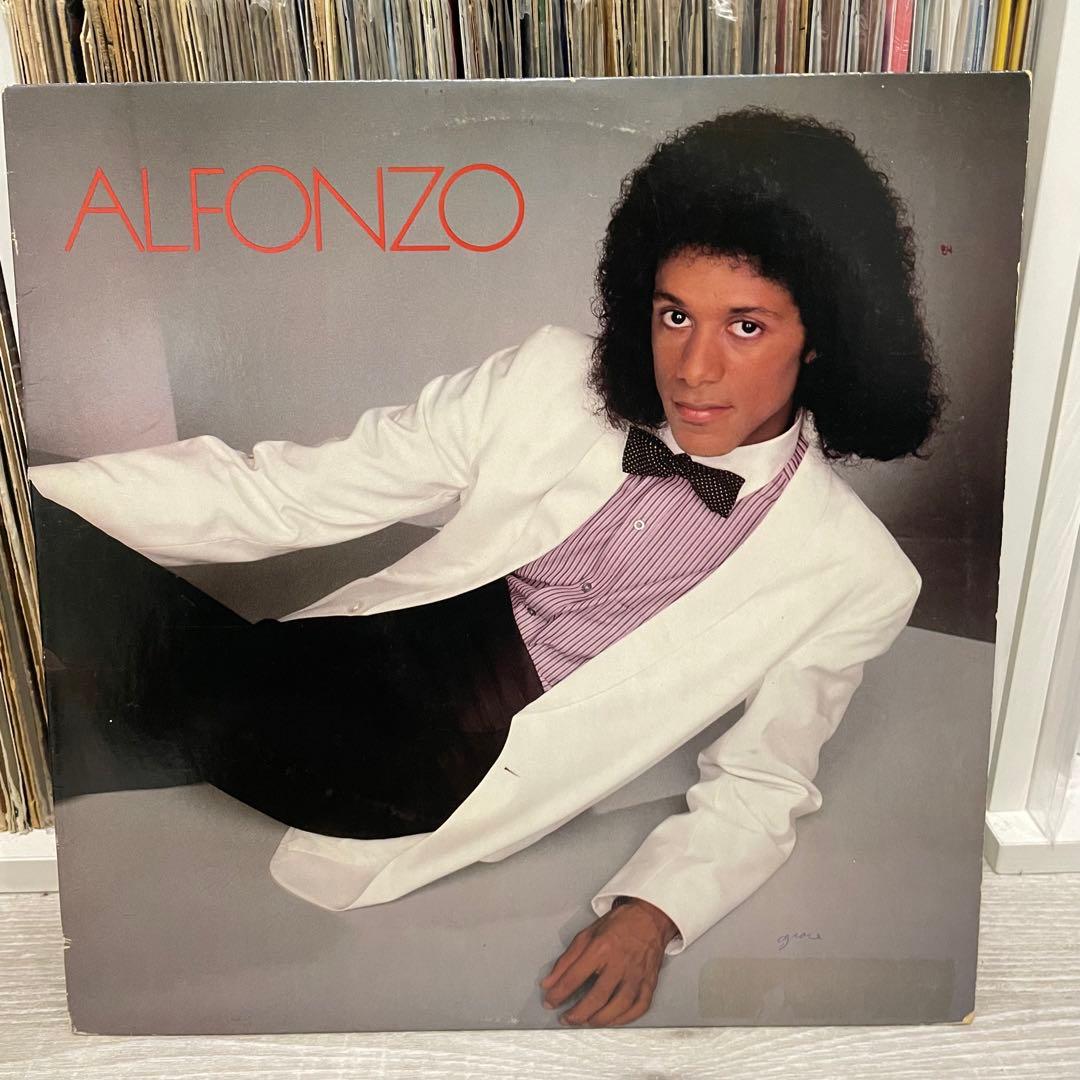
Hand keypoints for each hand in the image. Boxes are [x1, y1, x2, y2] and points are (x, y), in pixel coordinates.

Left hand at [539, 898, 677, 1026]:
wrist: (648, 918)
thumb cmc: (616, 925)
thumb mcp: (586, 935)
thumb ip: (566, 961)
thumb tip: (548, 984)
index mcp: (601, 948)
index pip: (574, 977)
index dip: (558, 993)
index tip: (550, 1002)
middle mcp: (620, 963)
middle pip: (597, 996)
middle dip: (578, 1013)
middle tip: (566, 1019)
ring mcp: (637, 974)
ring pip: (619, 1005)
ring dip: (600, 1018)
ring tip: (586, 1021)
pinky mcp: (650, 982)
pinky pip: (638, 1007)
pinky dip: (624, 1018)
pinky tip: (612, 1020)